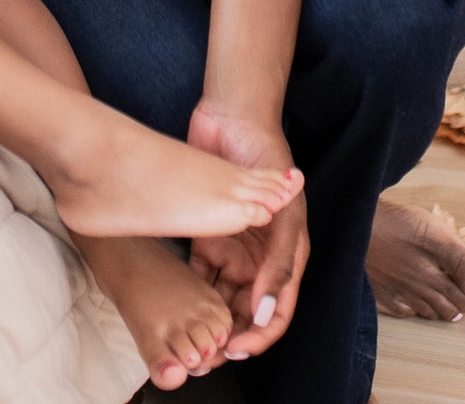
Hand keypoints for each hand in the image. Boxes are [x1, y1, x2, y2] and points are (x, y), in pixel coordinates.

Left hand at [186, 103, 308, 360]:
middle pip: (248, 310)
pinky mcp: (206, 232)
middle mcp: (261, 255)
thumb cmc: (265, 154)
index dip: (260, 334)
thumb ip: (279, 260)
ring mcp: (233, 244)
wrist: (231, 114)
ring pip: (223, 295)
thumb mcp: (283, 209)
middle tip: (209, 351)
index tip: (237, 348)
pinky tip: (178, 301)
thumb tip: (268, 311)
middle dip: (233, 332)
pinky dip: (192, 289)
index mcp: (286, 253)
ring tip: (192, 333)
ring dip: (211, 316)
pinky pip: (199, 271)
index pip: (278, 309)